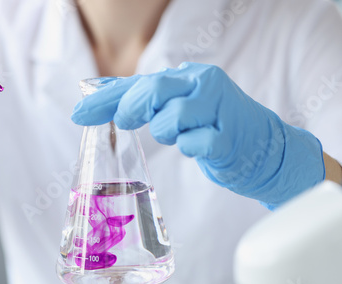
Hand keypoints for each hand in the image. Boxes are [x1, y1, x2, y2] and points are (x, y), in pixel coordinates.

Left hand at [71, 63, 324, 208]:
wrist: (263, 148)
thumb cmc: (212, 126)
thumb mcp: (177, 106)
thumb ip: (143, 100)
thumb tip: (97, 98)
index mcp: (188, 76)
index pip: (138, 83)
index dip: (105, 99)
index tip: (78, 114)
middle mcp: (204, 85)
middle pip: (154, 90)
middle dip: (131, 108)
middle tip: (124, 122)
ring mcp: (219, 109)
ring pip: (171, 118)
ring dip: (166, 132)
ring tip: (180, 136)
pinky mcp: (229, 137)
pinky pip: (195, 144)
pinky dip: (190, 148)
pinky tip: (200, 146)